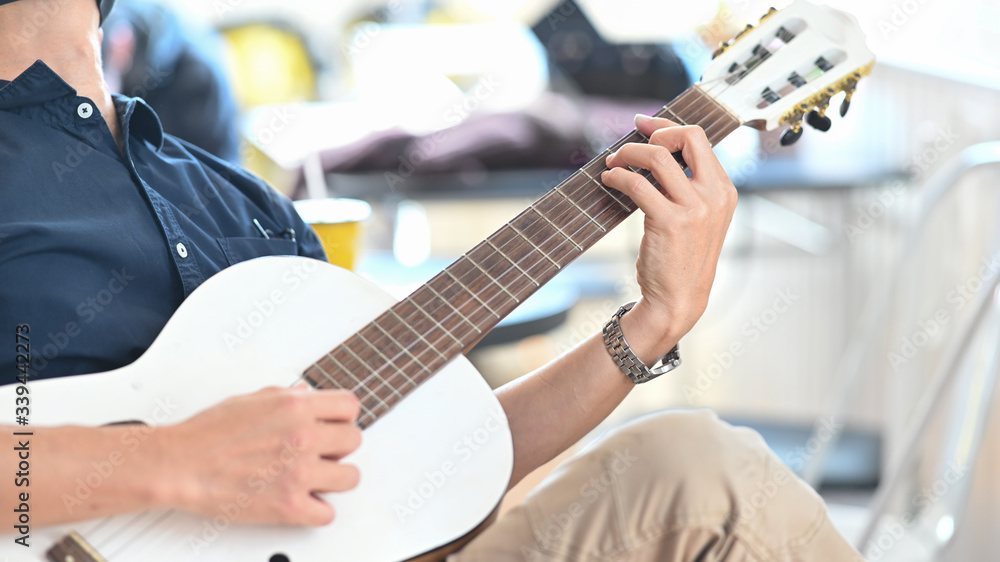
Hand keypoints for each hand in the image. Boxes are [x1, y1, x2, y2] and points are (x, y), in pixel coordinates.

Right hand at [159, 387, 361, 525]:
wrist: (179, 465)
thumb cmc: (207, 434)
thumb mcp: (251, 399)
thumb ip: (286, 396)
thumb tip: (306, 394)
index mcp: (295, 407)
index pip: (350, 407)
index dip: (342, 417)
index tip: (334, 426)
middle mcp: (303, 437)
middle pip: (354, 440)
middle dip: (339, 447)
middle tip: (321, 453)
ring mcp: (299, 473)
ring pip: (350, 477)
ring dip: (334, 479)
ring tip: (315, 478)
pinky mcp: (289, 506)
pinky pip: (327, 514)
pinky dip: (316, 511)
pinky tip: (302, 502)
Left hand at [601, 114, 736, 360]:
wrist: (678, 300)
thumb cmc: (680, 259)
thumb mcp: (698, 219)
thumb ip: (688, 188)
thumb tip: (656, 152)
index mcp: (724, 190)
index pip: (699, 139)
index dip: (667, 126)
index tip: (644, 124)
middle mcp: (715, 195)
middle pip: (686, 137)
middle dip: (652, 133)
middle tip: (628, 148)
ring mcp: (695, 209)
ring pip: (657, 157)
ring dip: (627, 155)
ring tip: (612, 165)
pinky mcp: (671, 222)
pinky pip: (637, 184)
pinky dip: (617, 177)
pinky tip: (608, 182)